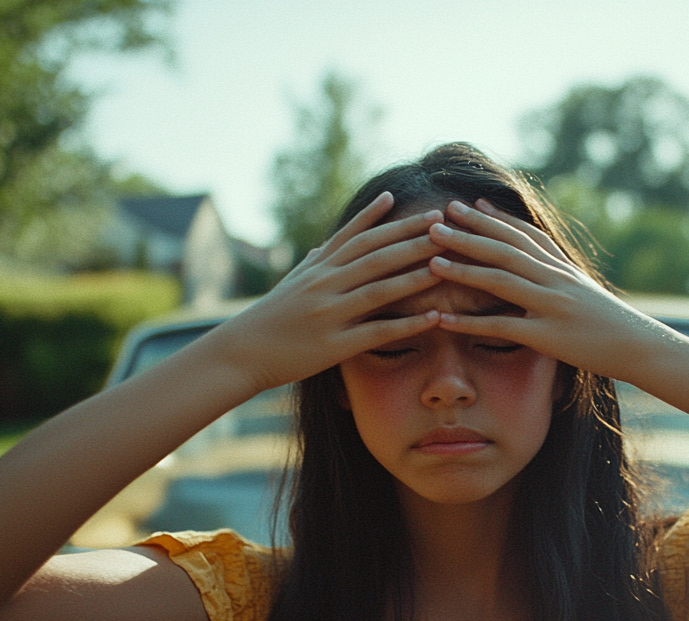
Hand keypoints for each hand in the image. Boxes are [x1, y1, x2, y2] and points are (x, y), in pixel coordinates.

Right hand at [212, 192, 445, 391]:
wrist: (242, 353)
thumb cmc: (270, 318)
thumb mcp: (291, 283)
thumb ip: (314, 263)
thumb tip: (326, 245)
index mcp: (317, 269)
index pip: (355, 236)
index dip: (381, 218)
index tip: (406, 199)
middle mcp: (324, 284)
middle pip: (375, 256)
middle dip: (411, 239)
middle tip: (442, 225)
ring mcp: (329, 313)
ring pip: (379, 289)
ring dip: (415, 275)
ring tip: (446, 265)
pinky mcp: (334, 345)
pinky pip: (377, 332)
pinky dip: (407, 324)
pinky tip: (435, 317)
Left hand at [425, 199, 677, 380]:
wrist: (643, 347)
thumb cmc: (616, 325)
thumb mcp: (588, 292)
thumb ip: (565, 278)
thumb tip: (547, 267)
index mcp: (564, 269)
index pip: (525, 235)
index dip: (496, 219)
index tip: (472, 204)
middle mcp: (555, 279)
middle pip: (505, 249)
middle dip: (469, 232)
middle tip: (437, 218)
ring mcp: (551, 305)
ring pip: (500, 280)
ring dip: (463, 268)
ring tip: (431, 259)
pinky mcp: (547, 336)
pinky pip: (501, 327)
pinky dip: (469, 323)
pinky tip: (444, 320)